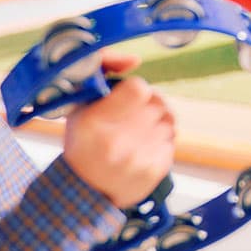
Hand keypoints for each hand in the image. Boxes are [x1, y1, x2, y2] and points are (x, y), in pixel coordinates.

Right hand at [61, 51, 175, 208]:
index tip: (129, 98)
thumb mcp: (80, 106)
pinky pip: (171, 142)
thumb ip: (102, 72)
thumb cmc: (84, 141)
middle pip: (157, 104)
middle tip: (135, 115)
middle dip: (150, 106)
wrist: (86, 190)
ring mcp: (137, 159)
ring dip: (157, 123)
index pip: (138, 88)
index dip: (137, 90)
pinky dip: (161, 142)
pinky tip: (142, 149)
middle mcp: (116, 141)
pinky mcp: (153, 172)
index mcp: (95, 121)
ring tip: (138, 133)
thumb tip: (135, 59)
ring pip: (168, 122)